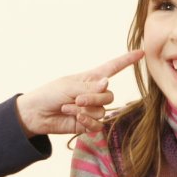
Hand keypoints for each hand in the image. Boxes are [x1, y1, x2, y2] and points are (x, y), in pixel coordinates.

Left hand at [14, 50, 142, 135]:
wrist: (36, 114)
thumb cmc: (49, 94)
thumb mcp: (69, 86)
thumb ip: (89, 87)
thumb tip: (107, 83)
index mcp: (91, 79)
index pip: (113, 68)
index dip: (126, 60)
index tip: (141, 52)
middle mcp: (94, 93)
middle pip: (108, 95)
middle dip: (94, 98)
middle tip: (77, 99)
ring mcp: (92, 109)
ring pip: (102, 110)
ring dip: (85, 110)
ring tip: (68, 107)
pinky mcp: (87, 124)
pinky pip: (98, 124)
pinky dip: (87, 122)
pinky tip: (76, 119)